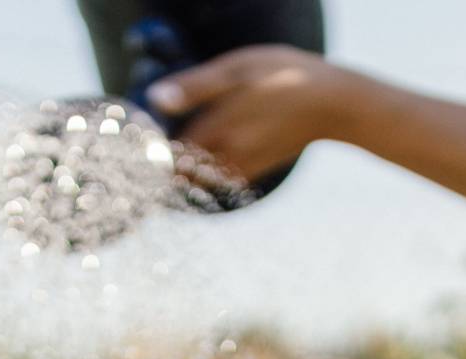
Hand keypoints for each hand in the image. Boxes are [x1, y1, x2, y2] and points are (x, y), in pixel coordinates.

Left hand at [147, 45, 362, 180]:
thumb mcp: (238, 70)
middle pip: (177, 173)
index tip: (129, 148)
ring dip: (177, 175)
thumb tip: (155, 99)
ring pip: (197, 181)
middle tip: (136, 158)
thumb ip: (195, 87)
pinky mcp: (256, 168)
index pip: (164, 153)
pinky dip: (202, 177)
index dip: (144, 153)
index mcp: (215, 129)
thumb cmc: (286, 77)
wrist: (336, 104)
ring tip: (158, 164)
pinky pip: (218, 181)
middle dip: (155, 169)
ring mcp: (242, 166)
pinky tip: (192, 165)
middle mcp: (225, 155)